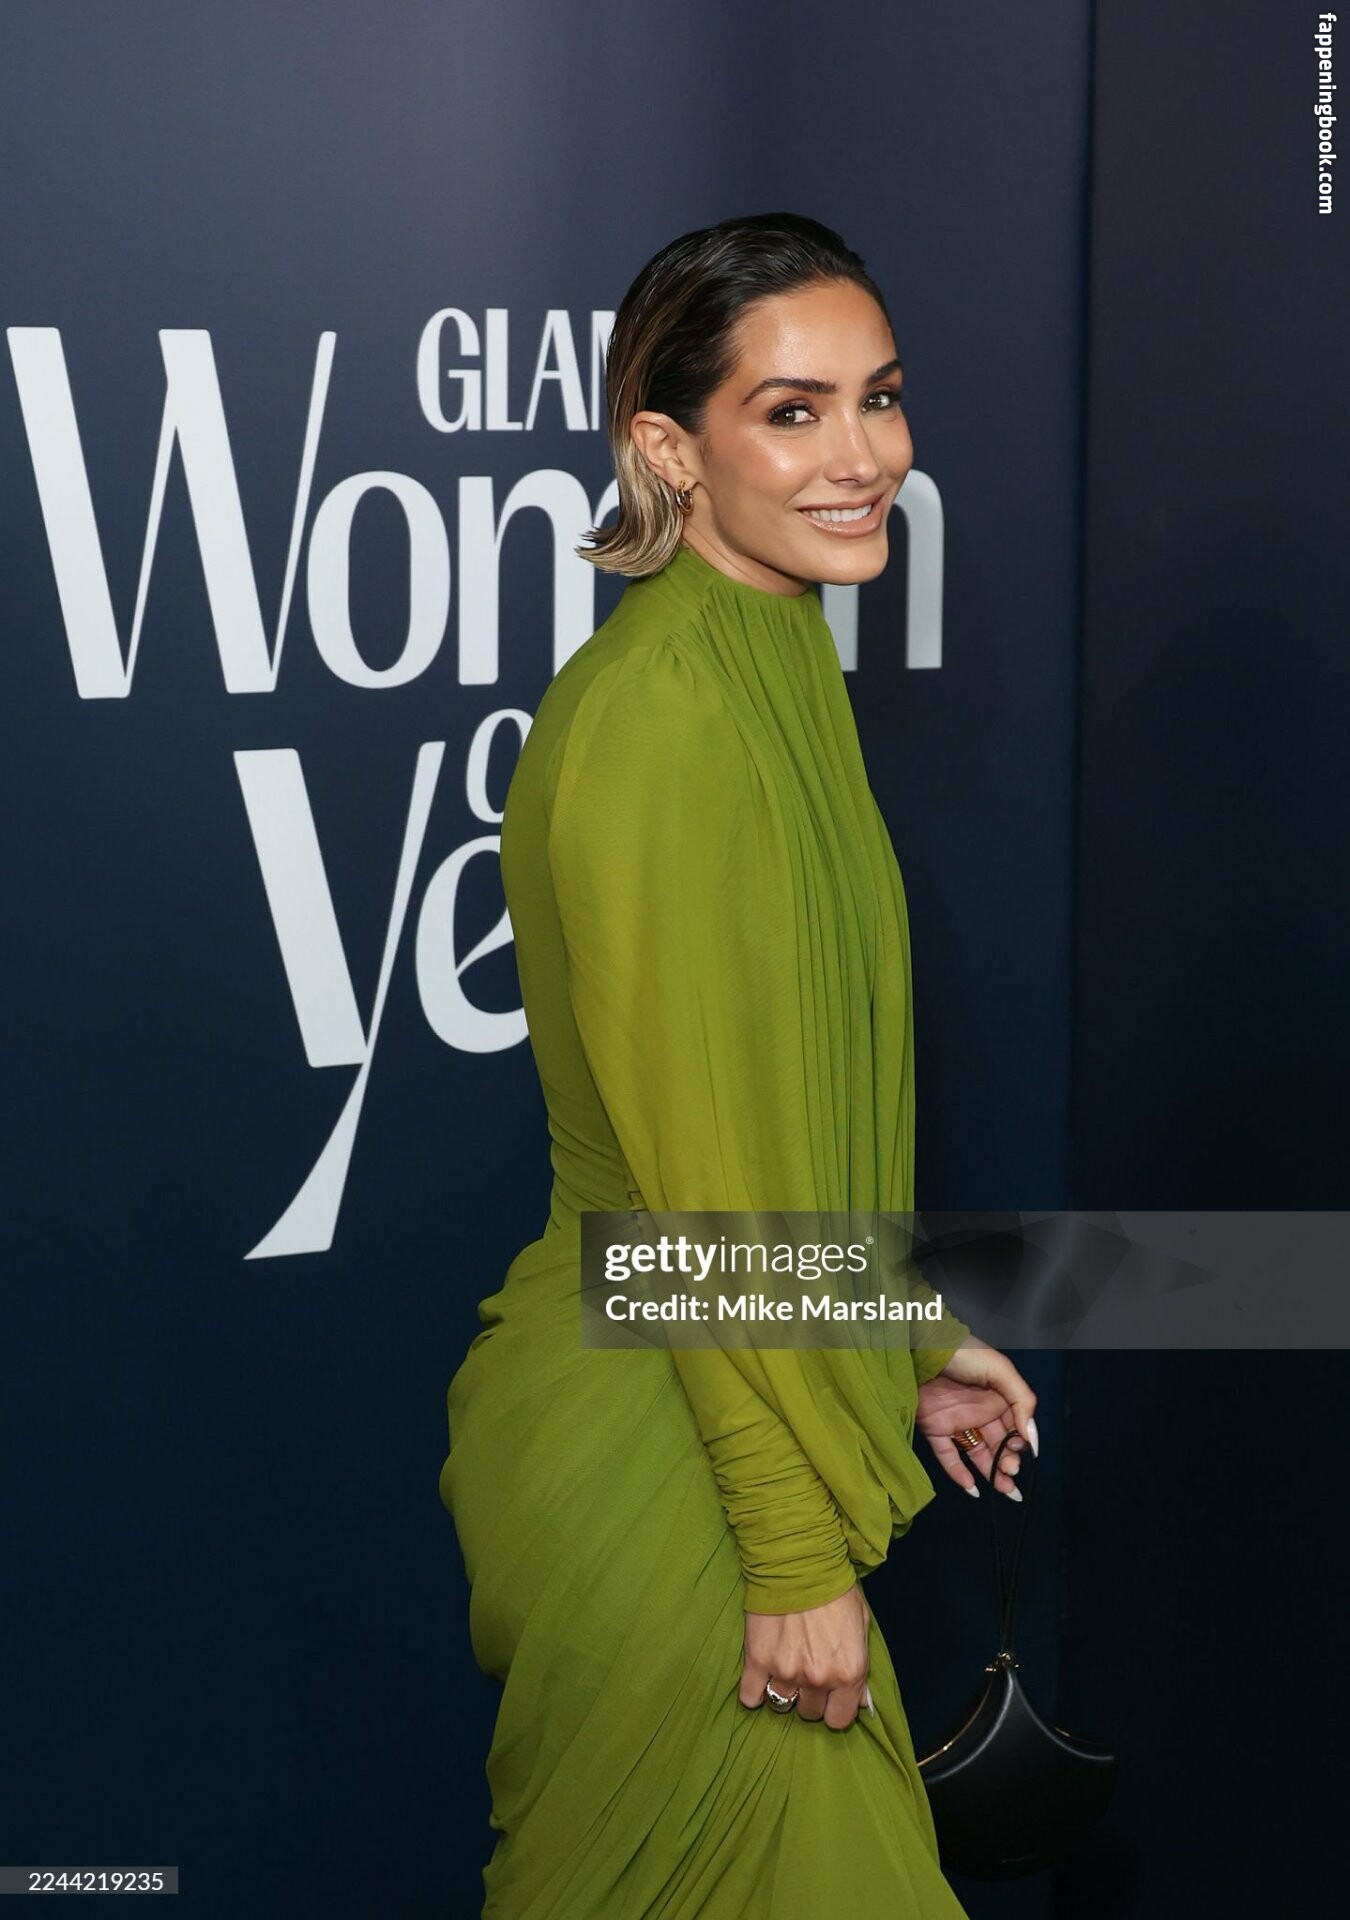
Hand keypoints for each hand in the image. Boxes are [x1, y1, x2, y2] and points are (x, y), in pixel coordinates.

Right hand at [741, 1583, 871, 1729]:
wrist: (798, 1560)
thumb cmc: (834, 1588)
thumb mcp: (861, 1625)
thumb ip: (861, 1667)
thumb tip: (859, 1700)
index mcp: (848, 1672)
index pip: (839, 1720)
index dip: (834, 1708)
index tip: (829, 1696)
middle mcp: (818, 1678)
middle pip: (810, 1713)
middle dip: (810, 1697)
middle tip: (806, 1672)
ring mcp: (785, 1671)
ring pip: (782, 1705)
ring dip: (784, 1690)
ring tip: (784, 1668)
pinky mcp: (757, 1660)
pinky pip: (750, 1696)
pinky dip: (753, 1691)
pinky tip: (759, 1678)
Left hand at [915, 1335, 1038, 1499]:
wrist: (919, 1345)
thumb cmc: (962, 1351)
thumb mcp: (1001, 1369)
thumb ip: (1022, 1401)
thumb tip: (1032, 1437)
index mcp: (997, 1396)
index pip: (1014, 1427)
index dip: (1019, 1442)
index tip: (1022, 1450)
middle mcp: (978, 1410)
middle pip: (998, 1444)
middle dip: (1009, 1462)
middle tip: (1012, 1474)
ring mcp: (955, 1420)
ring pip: (977, 1454)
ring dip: (991, 1474)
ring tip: (1006, 1491)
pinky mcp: (933, 1427)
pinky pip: (948, 1456)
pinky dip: (959, 1474)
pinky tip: (972, 1489)